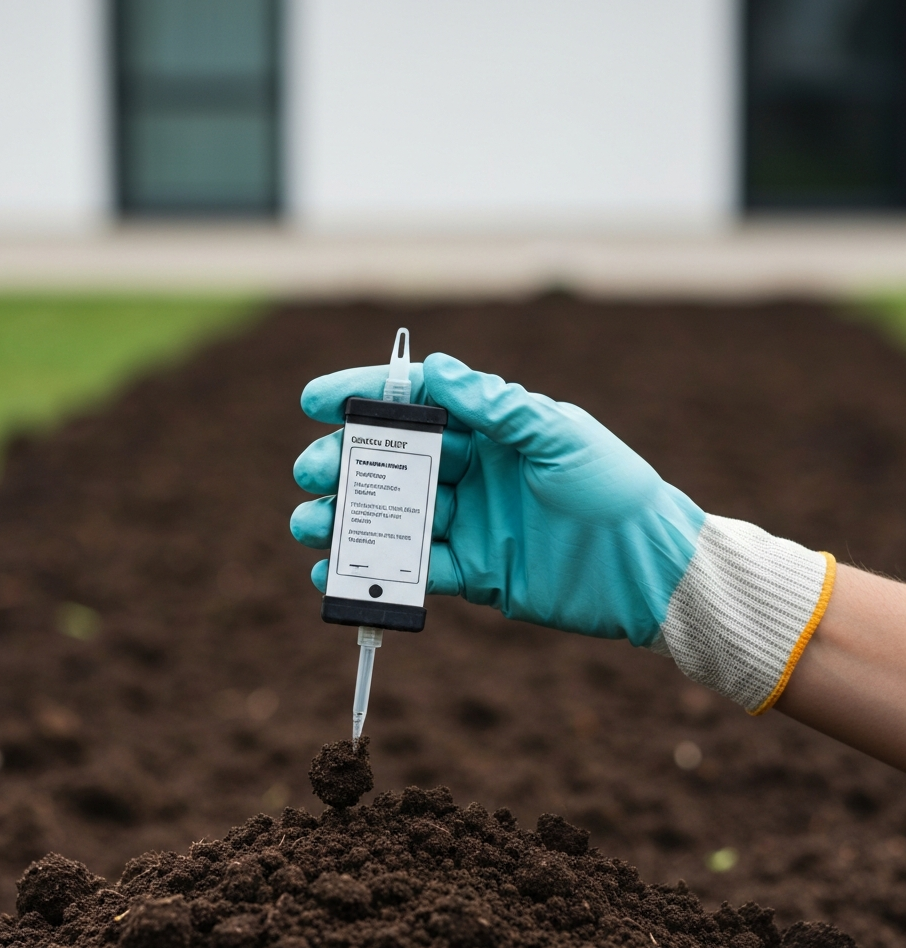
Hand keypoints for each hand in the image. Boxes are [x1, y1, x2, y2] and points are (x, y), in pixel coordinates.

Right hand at [290, 353, 703, 645]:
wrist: (647, 570)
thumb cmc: (613, 490)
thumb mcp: (560, 437)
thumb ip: (498, 406)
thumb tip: (435, 367)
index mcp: (491, 429)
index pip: (416, 403)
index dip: (363, 397)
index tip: (315, 401)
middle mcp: (472, 471)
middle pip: (391, 462)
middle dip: (343, 463)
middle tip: (310, 472)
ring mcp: (467, 522)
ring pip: (392, 516)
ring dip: (346, 519)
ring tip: (307, 526)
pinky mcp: (471, 571)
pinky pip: (413, 569)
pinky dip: (374, 571)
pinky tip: (336, 573)